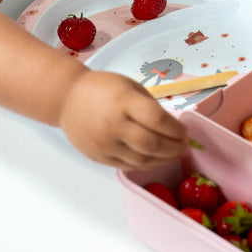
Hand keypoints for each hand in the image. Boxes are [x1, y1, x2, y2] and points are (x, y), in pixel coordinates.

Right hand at [58, 71, 187, 168]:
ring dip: (163, 159)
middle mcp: (114, 125)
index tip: (185, 131)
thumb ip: (150, 106)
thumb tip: (172, 127)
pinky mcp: (100, 156)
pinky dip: (146, 164)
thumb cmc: (100, 88)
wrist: (67, 99)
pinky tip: (155, 158)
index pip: (158, 120)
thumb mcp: (129, 86)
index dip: (176, 130)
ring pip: (142, 159)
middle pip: (152, 144)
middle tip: (184, 147)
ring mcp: (105, 143)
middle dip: (174, 149)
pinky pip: (128, 165)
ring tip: (173, 155)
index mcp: (123, 102)